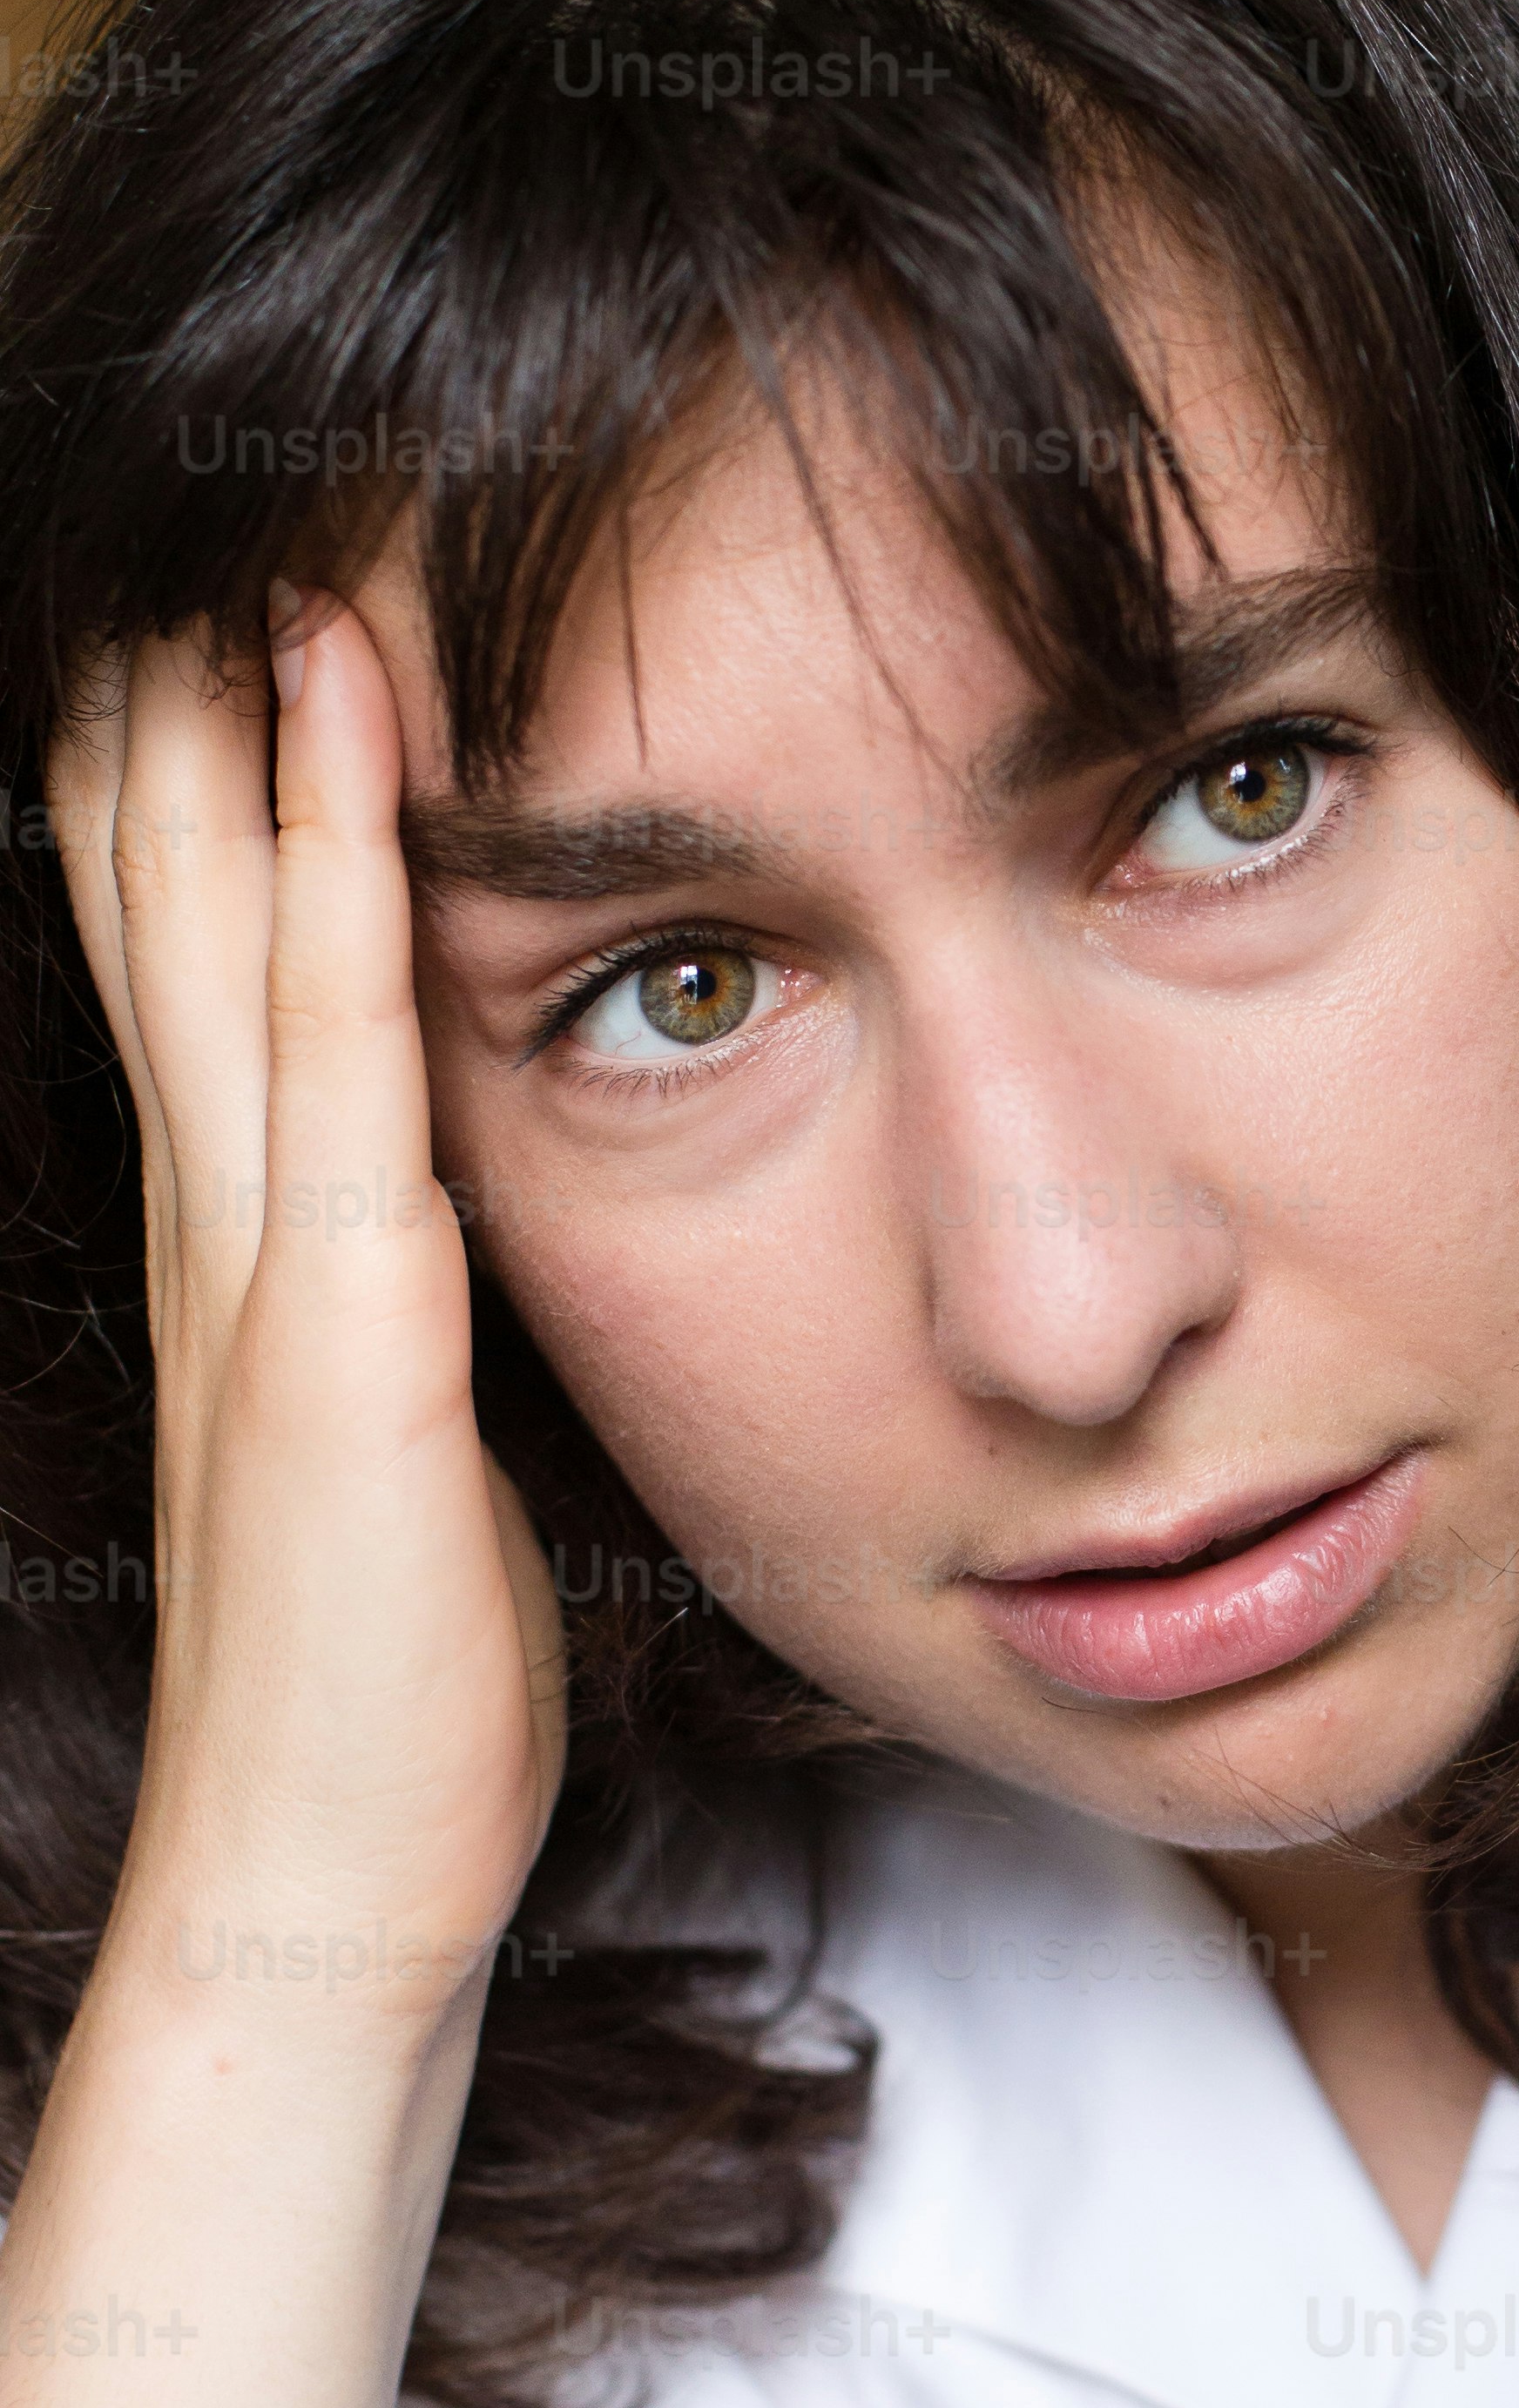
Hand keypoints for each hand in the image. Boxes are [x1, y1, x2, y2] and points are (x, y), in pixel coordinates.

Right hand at [0, 596, 566, 2407]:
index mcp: (258, 1253)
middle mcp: (231, 1225)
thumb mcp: (409, 1448)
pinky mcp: (334, 1328)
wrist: (330, 1891)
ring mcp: (265, 1264)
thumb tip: (459, 1239)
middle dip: (174, 709)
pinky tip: (350, 713)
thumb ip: (410, 1320)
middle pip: (170, 906)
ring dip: (236, 727)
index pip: (207, 972)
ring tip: (261, 535)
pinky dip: (324, 864)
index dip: (198, 793)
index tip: (225, 620)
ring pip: (225, 931)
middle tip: (190, 517)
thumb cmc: (397, 1691)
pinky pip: (332, 1047)